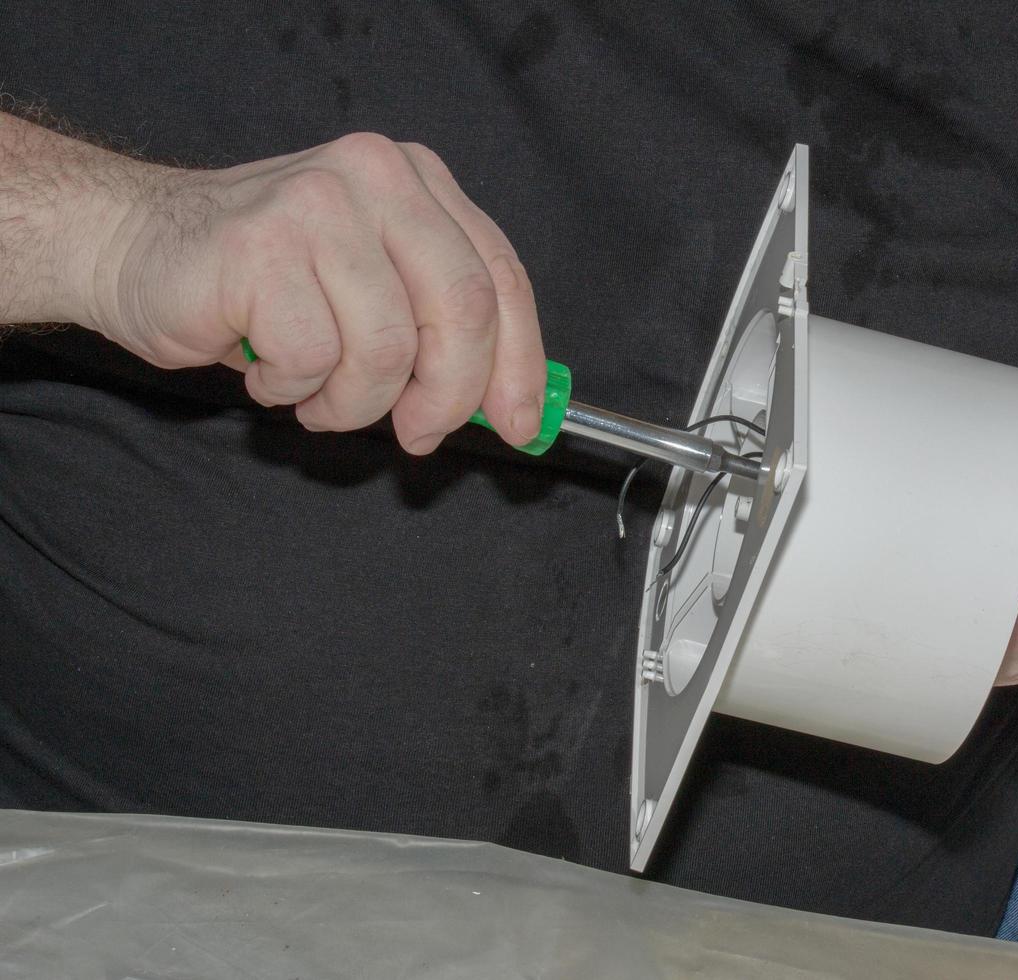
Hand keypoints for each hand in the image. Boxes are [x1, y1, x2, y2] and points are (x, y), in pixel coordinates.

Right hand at [85, 133, 545, 453]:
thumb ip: (439, 330)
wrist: (134, 245)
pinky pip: (314, 359)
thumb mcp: (373, 290)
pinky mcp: (262, 245)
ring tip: (316, 392)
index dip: (519, 363)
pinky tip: (266, 366)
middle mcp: (379, 177)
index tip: (520, 425)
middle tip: (417, 433)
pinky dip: (293, 389)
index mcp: (419, 182)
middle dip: (449, 396)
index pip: (501, 278)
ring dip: (354, 402)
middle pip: (462, 310)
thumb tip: (510, 407)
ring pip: (387, 349)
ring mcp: (320, 203)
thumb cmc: (261, 282)